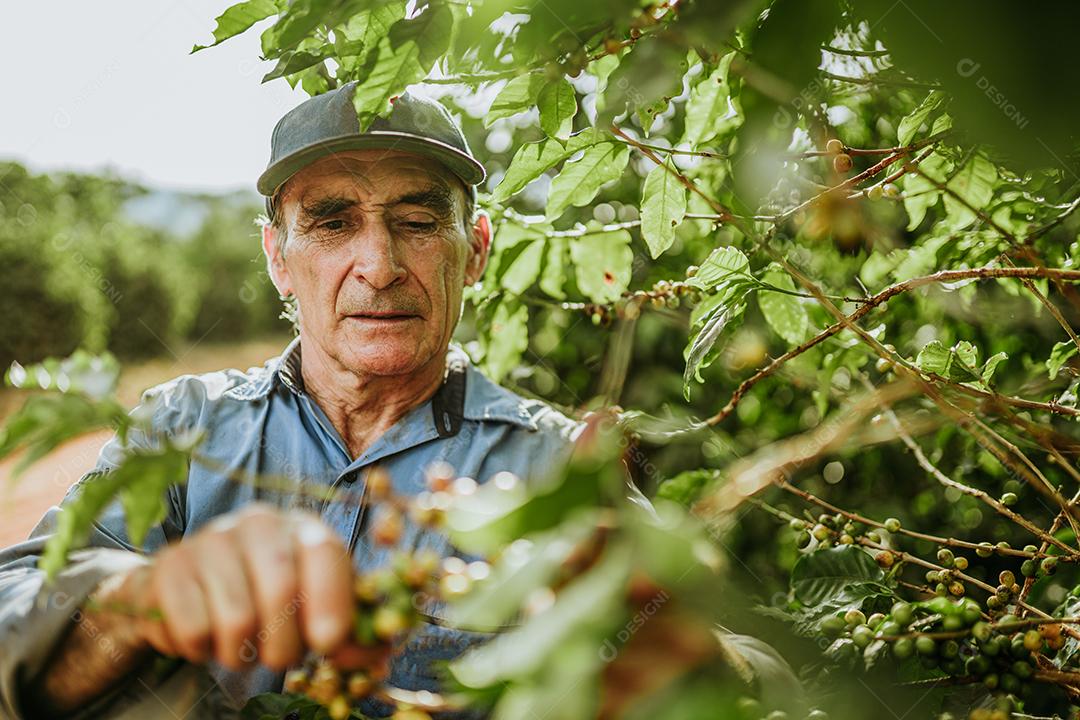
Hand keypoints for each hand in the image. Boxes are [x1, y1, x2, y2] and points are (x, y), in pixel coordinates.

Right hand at [105, 503, 355, 670]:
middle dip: (284, 644)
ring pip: (236, 619)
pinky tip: (203, 636)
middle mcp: (259, 522)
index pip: (325, 552)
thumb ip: (347, 628)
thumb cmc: (261, 597)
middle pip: (281, 590)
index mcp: (302, 527)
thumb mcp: (310, 606)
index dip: (332, 600)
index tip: (328, 643)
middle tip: (277, 658)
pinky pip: (194, 629)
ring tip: (238, 645)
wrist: (184, 589)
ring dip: (240, 653)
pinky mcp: (170, 566)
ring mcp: (211, 538)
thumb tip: (382, 650)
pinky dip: (201, 650)